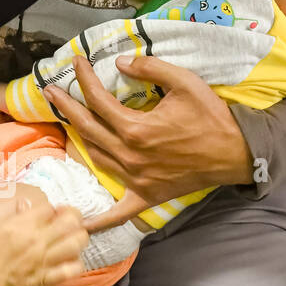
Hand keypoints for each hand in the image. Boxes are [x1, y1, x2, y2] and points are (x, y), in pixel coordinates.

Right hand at [0, 201, 87, 285]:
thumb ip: (12, 219)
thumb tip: (26, 206)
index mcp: (18, 225)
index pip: (49, 207)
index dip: (50, 210)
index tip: (48, 216)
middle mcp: (36, 240)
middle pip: (71, 219)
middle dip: (72, 217)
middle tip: (66, 223)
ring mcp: (44, 261)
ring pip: (79, 241)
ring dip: (76, 238)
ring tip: (68, 242)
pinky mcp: (48, 281)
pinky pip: (75, 268)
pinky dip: (74, 264)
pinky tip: (66, 264)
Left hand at [44, 53, 251, 231]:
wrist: (235, 153)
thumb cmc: (211, 117)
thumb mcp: (185, 82)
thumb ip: (150, 69)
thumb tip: (119, 62)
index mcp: (136, 129)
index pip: (98, 100)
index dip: (83, 78)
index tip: (75, 61)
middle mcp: (129, 156)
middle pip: (87, 128)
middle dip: (66, 106)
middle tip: (50, 90)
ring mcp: (135, 179)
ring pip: (95, 159)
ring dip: (77, 140)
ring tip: (67, 123)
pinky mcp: (145, 196)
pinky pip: (118, 212)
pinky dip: (100, 219)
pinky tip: (82, 224)